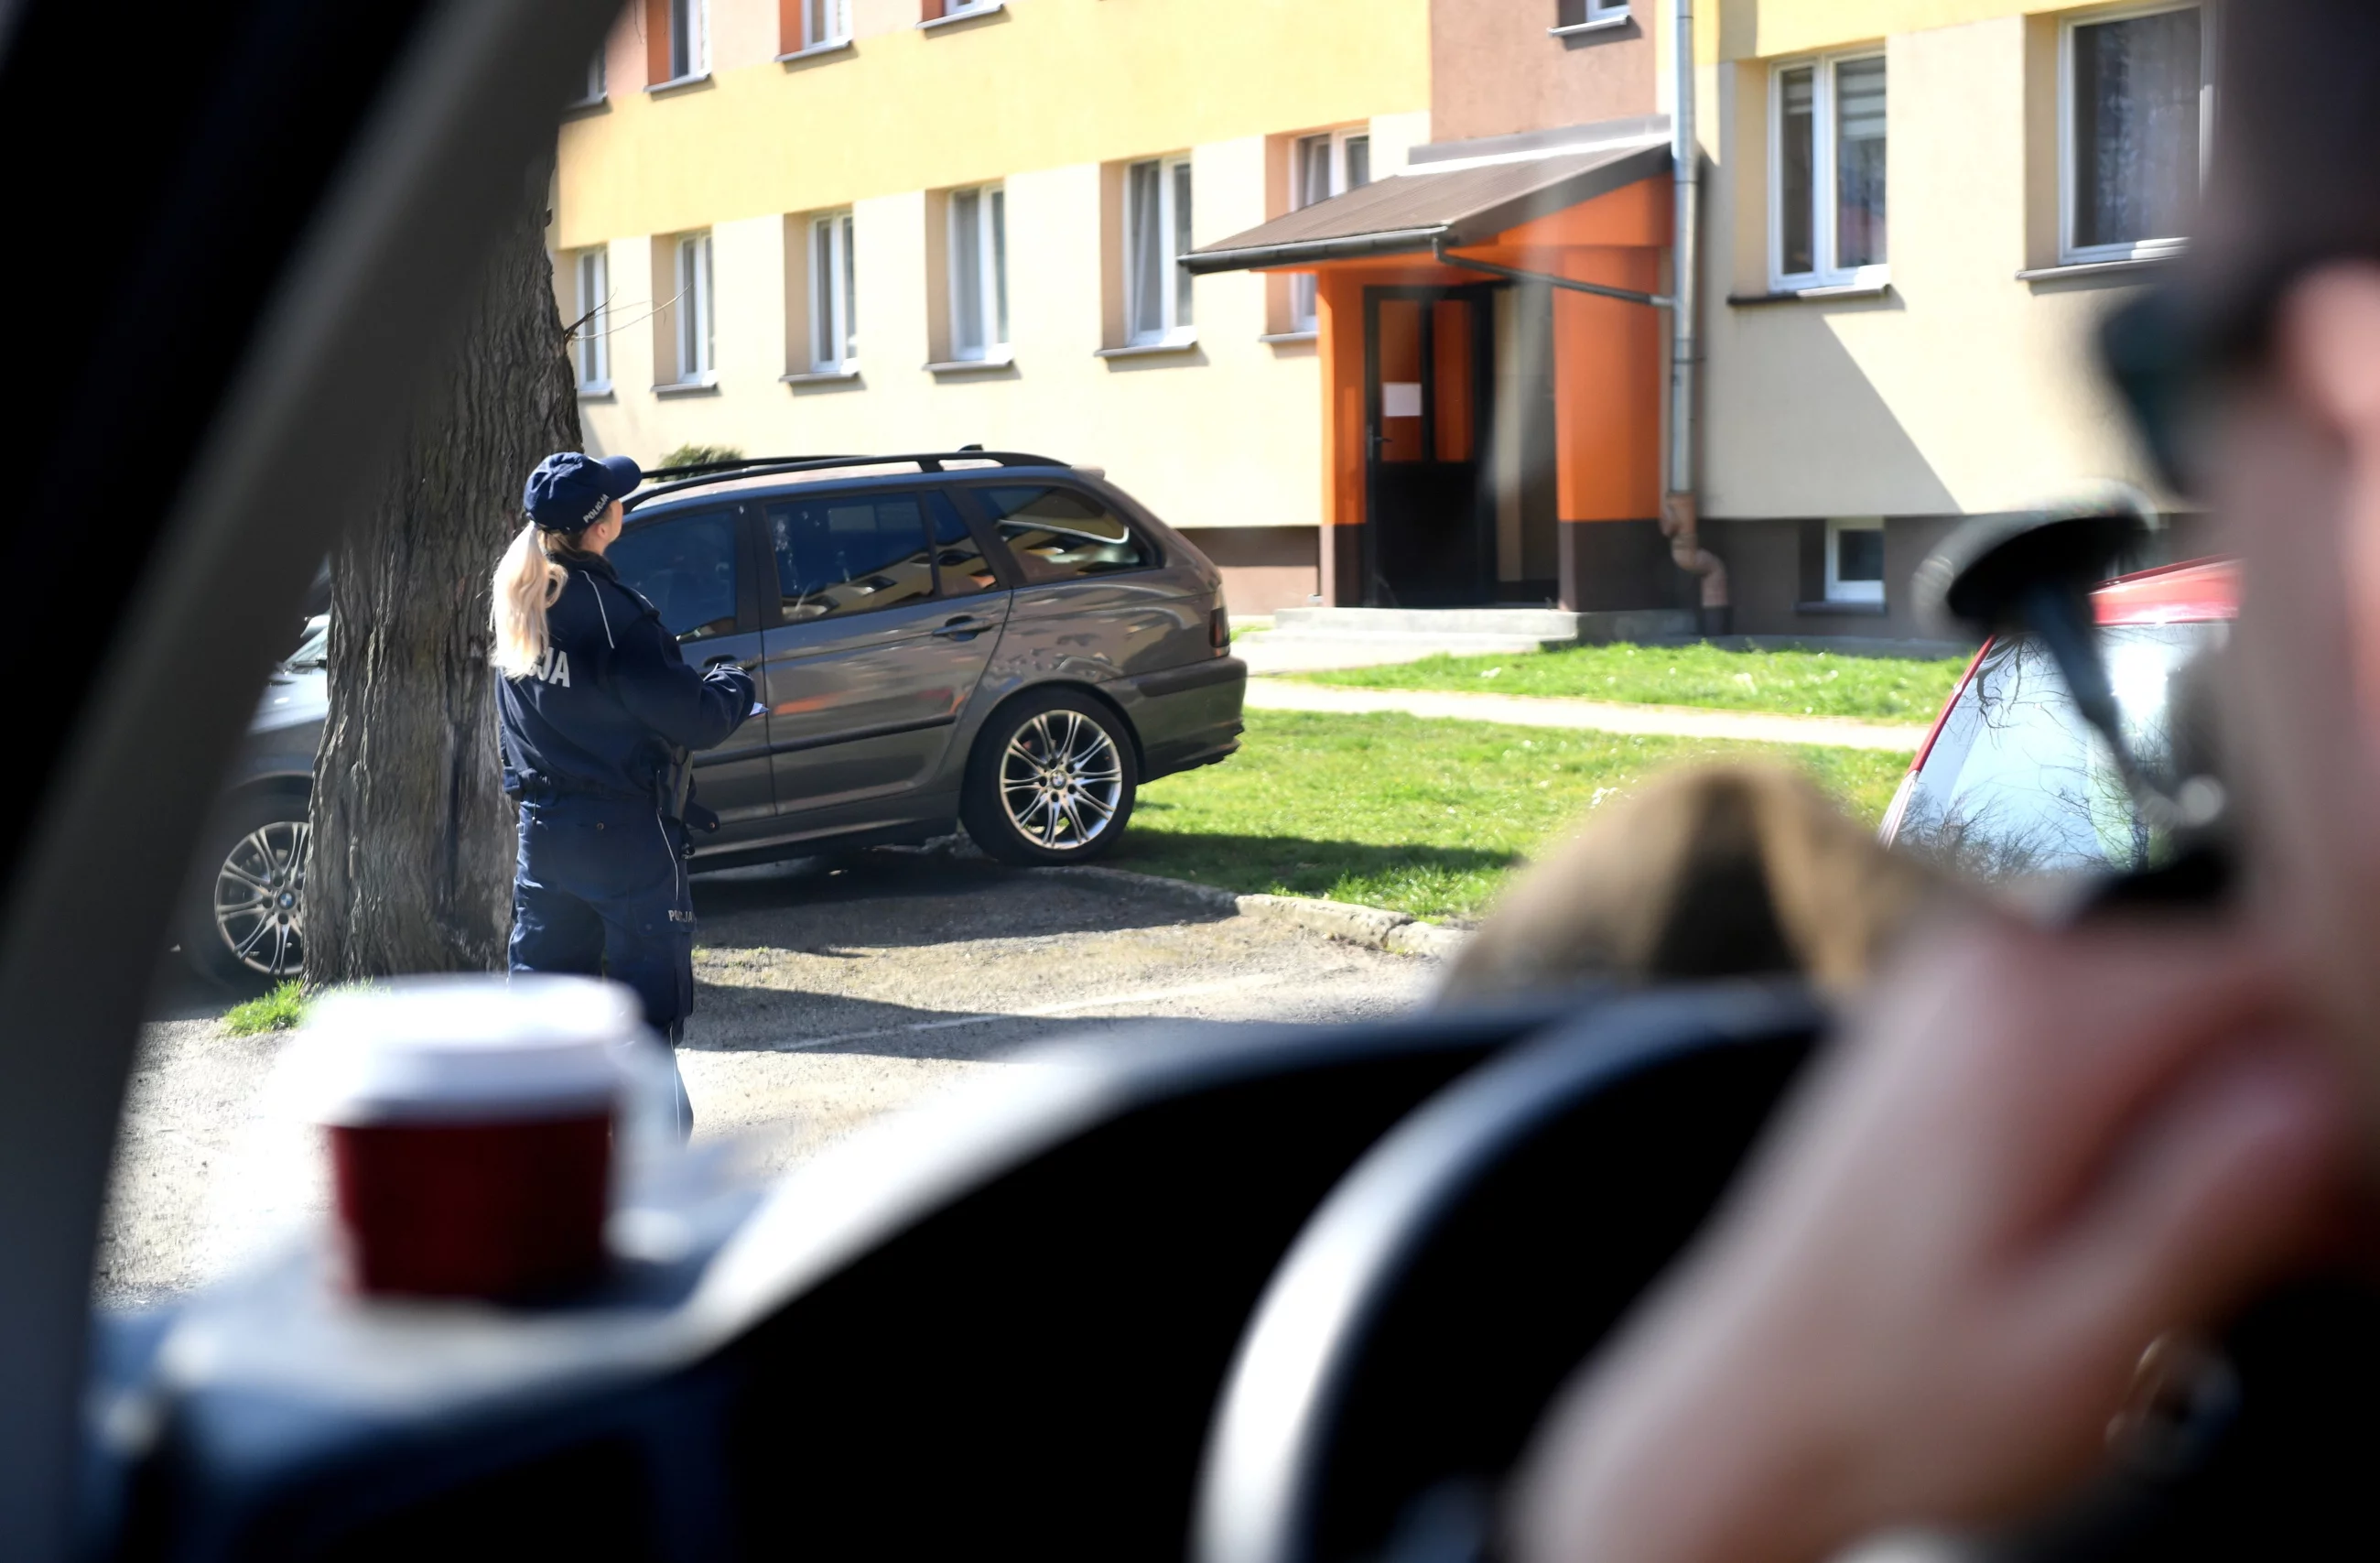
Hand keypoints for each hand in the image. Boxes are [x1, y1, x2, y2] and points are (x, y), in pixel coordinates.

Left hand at [1510, 916, 2348, 1562]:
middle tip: (2308, 1253)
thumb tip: (2320, 1090)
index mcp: (2032, 1025)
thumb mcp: (2083, 1343)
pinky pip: (2114, 1037)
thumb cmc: (1897, 1397)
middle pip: (2235, 986)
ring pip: (2184, 1015)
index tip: (2345, 1207)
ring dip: (2232, 1122)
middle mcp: (1993, 970)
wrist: (1750, 1402)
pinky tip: (2152, 1225)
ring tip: (2215, 1259)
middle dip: (2294, 1107)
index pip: (2280, 970)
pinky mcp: (1959, 1024)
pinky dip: (2161, 1119)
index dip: (2346, 1083)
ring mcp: (1967, 988)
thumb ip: (2210, 1206)